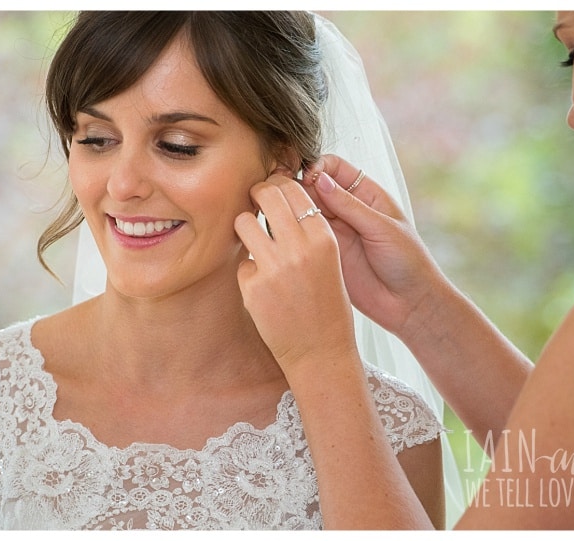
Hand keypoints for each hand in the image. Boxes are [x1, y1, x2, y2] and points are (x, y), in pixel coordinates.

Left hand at [234, 173, 358, 372]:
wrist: (322, 352)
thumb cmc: (328, 306)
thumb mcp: (331, 260)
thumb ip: (310, 230)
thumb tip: (281, 196)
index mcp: (324, 237)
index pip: (293, 188)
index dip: (277, 184)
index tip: (270, 190)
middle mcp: (300, 247)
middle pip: (266, 194)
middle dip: (256, 194)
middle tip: (254, 202)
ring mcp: (275, 267)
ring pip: (244, 222)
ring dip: (246, 228)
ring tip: (256, 242)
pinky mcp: (254, 288)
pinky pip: (242, 262)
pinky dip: (249, 271)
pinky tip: (264, 287)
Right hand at [301, 154, 441, 340]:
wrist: (409, 304)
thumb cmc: (408, 262)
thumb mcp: (382, 228)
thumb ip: (351, 206)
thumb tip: (320, 180)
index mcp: (366, 194)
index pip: (334, 168)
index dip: (318, 168)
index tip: (307, 179)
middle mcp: (347, 210)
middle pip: (314, 187)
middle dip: (298, 186)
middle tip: (283, 193)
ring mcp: (334, 232)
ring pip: (304, 211)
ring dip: (291, 208)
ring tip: (279, 212)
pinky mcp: (324, 253)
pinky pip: (303, 236)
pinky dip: (291, 232)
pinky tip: (284, 232)